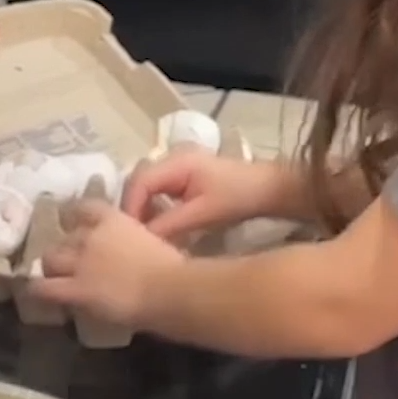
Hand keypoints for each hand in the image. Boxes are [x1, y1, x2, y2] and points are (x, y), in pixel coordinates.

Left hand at [31, 199, 181, 327]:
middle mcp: (91, 237)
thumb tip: (141, 246)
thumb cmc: (174, 265)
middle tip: (74, 259)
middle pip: (65, 236)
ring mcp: (80, 263)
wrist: (169, 288)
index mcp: (115, 220)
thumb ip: (140, 239)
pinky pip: (44, 288)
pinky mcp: (75, 289)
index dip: (79, 217)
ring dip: (53, 266)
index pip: (86, 208)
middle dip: (67, 246)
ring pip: (50, 259)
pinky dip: (39, 290)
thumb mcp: (156, 240)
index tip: (82, 225)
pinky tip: (40, 294)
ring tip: (57, 277)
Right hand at [122, 149, 287, 241]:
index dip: (131, 207)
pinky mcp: (185, 177)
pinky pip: (160, 191)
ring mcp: (178, 166)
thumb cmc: (239, 197)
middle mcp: (173, 158)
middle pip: (139, 182)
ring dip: (143, 209)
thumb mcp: (204, 213)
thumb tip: (141, 239)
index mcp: (177, 162)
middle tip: (132, 237)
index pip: (139, 181)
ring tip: (142, 235)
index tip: (129, 234)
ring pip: (148, 187)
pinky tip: (157, 227)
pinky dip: (155, 208)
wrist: (268, 189)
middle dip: (134, 209)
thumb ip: (170, 224)